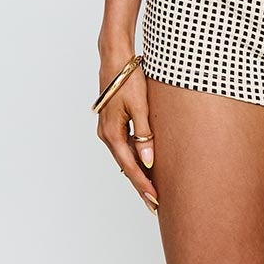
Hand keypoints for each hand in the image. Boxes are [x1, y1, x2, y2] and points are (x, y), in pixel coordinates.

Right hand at [97, 64, 158, 213]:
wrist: (115, 58)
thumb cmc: (128, 78)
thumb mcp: (140, 106)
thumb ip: (145, 135)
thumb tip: (148, 161)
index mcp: (112, 133)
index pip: (130, 167)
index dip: (143, 185)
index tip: (156, 200)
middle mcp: (106, 134)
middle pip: (126, 167)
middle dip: (141, 186)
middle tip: (155, 206)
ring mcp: (108, 129)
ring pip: (124, 158)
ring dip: (138, 174)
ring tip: (152, 191)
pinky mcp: (112, 123)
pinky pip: (124, 148)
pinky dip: (134, 160)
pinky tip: (144, 167)